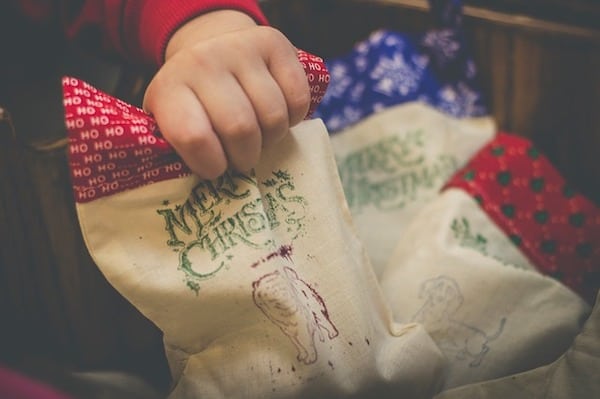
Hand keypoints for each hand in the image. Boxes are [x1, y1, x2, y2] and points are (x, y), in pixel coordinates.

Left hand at [143, 10, 310, 179]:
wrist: (212, 47)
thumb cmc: (195, 102)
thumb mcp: (172, 124)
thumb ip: (180, 153)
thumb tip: (200, 192)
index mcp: (169, 88)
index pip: (194, 137)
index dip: (211, 165)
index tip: (216, 169)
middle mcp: (202, 62)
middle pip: (240, 129)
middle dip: (245, 157)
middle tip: (242, 159)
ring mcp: (240, 48)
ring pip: (273, 117)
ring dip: (271, 139)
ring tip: (259, 137)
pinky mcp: (275, 43)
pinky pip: (298, 99)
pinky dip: (294, 118)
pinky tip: (278, 116)